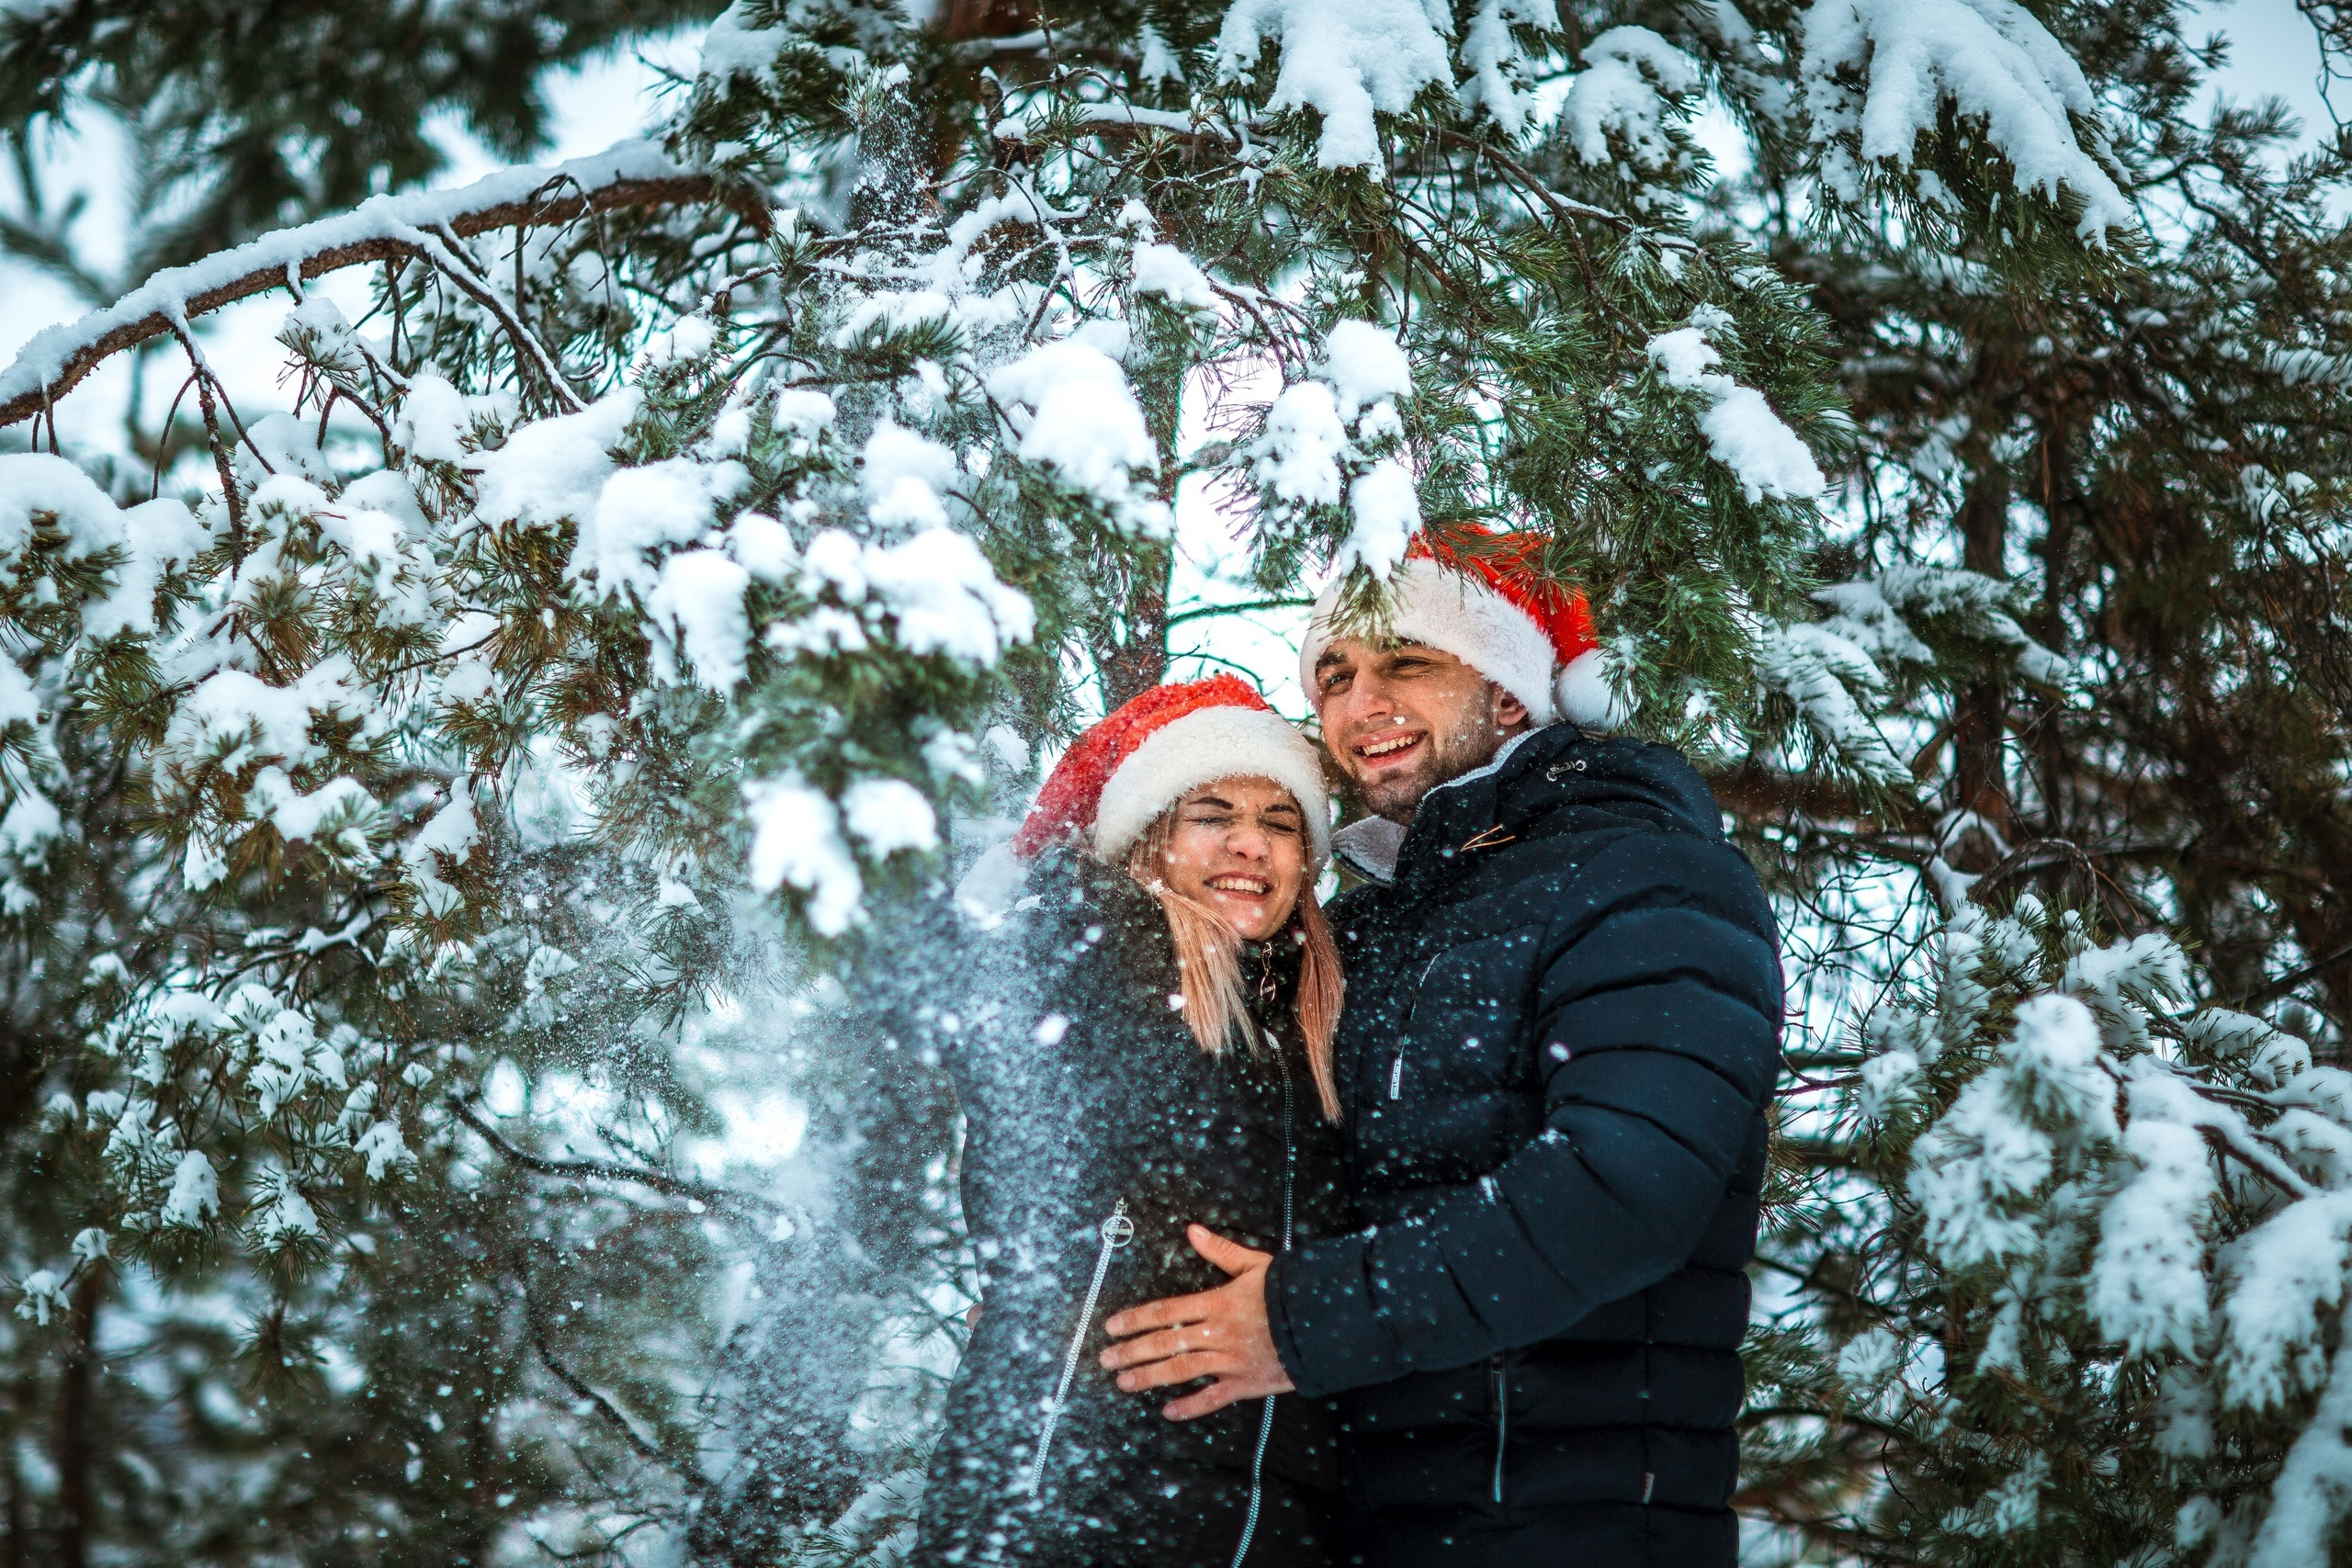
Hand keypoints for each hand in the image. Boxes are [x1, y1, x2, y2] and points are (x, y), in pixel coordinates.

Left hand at [1099, 1225, 1295, 1419]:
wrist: (1324, 1322)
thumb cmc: (1289, 1291)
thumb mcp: (1254, 1263)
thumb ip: (1219, 1250)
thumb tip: (1192, 1230)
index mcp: (1216, 1303)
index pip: (1165, 1312)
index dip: (1135, 1320)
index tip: (1112, 1327)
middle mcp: (1217, 1333)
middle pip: (1165, 1343)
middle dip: (1132, 1351)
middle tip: (1106, 1358)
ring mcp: (1229, 1361)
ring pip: (1181, 1371)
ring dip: (1149, 1377)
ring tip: (1124, 1383)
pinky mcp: (1245, 1383)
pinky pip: (1213, 1398)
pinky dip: (1190, 1406)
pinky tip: (1169, 1411)